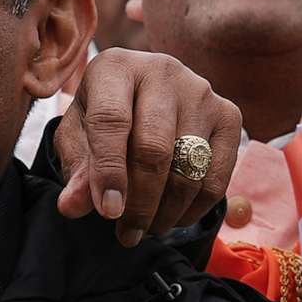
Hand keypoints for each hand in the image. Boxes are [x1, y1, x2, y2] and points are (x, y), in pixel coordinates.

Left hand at [51, 48, 243, 245]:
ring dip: (166, 211)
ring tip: (145, 229)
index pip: (111, 121)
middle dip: (140, 202)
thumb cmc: (106, 116)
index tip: (108, 213)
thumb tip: (73, 207)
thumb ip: (77, 170)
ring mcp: (200, 91)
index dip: (108, 171)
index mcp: (115, 68)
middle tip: (127, 233)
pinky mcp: (228, 114)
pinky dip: (195, 208)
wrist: (145, 92)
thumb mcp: (79, 137)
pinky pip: (216, 175)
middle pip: (154, 148)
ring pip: (188, 167)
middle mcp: (162, 71)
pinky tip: (174, 217)